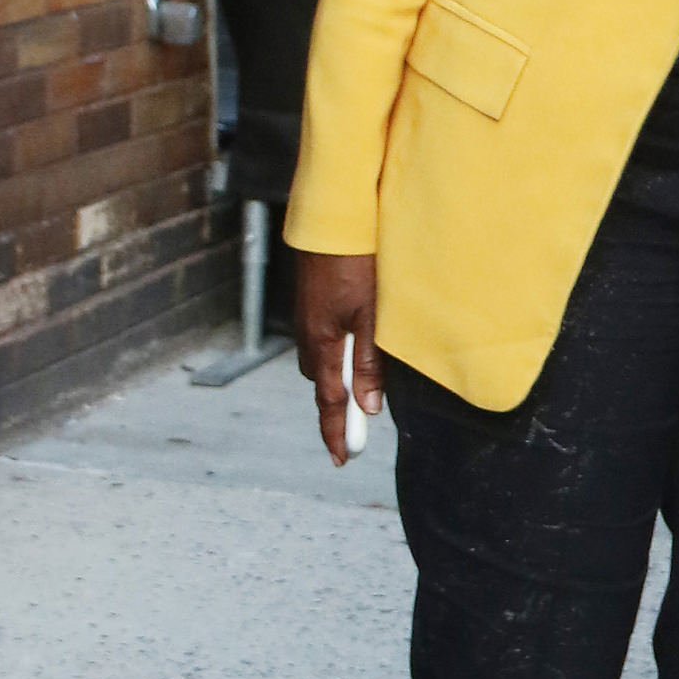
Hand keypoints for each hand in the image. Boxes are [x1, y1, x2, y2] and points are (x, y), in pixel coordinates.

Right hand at [296, 251, 384, 463]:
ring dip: (337, 378)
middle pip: (323, 384)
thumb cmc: (356, 265)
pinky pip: (321, 340)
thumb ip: (370, 363)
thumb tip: (369, 407)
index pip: (330, 401)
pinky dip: (336, 354)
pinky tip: (352, 349)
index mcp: (322, 343)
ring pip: (322, 361)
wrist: (332, 219)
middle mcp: (309, 335)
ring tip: (357, 394)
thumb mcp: (371, 316)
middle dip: (336, 408)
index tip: (341, 459)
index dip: (336, 431)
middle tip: (352, 433)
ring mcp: (308, 318)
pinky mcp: (312, 303)